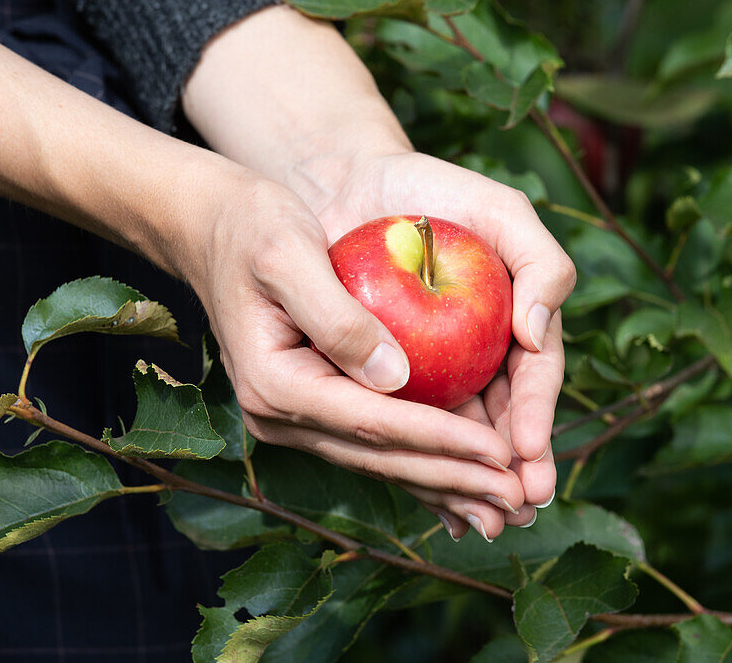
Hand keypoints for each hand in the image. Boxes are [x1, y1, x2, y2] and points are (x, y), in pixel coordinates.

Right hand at [181, 5, 573, 536]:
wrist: (211, 228)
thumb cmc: (252, 226)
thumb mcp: (287, 254)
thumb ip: (336, 318)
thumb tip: (396, 377)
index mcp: (275, 382)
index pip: (374, 423)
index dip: (442, 441)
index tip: (501, 453)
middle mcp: (281, 414)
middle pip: (382, 457)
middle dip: (455, 480)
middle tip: (520, 499)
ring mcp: (295, 416)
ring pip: (382, 460)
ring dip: (446, 484)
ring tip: (504, 505)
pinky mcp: (313, 406)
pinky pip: (375, 443)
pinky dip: (422, 463)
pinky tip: (462, 484)